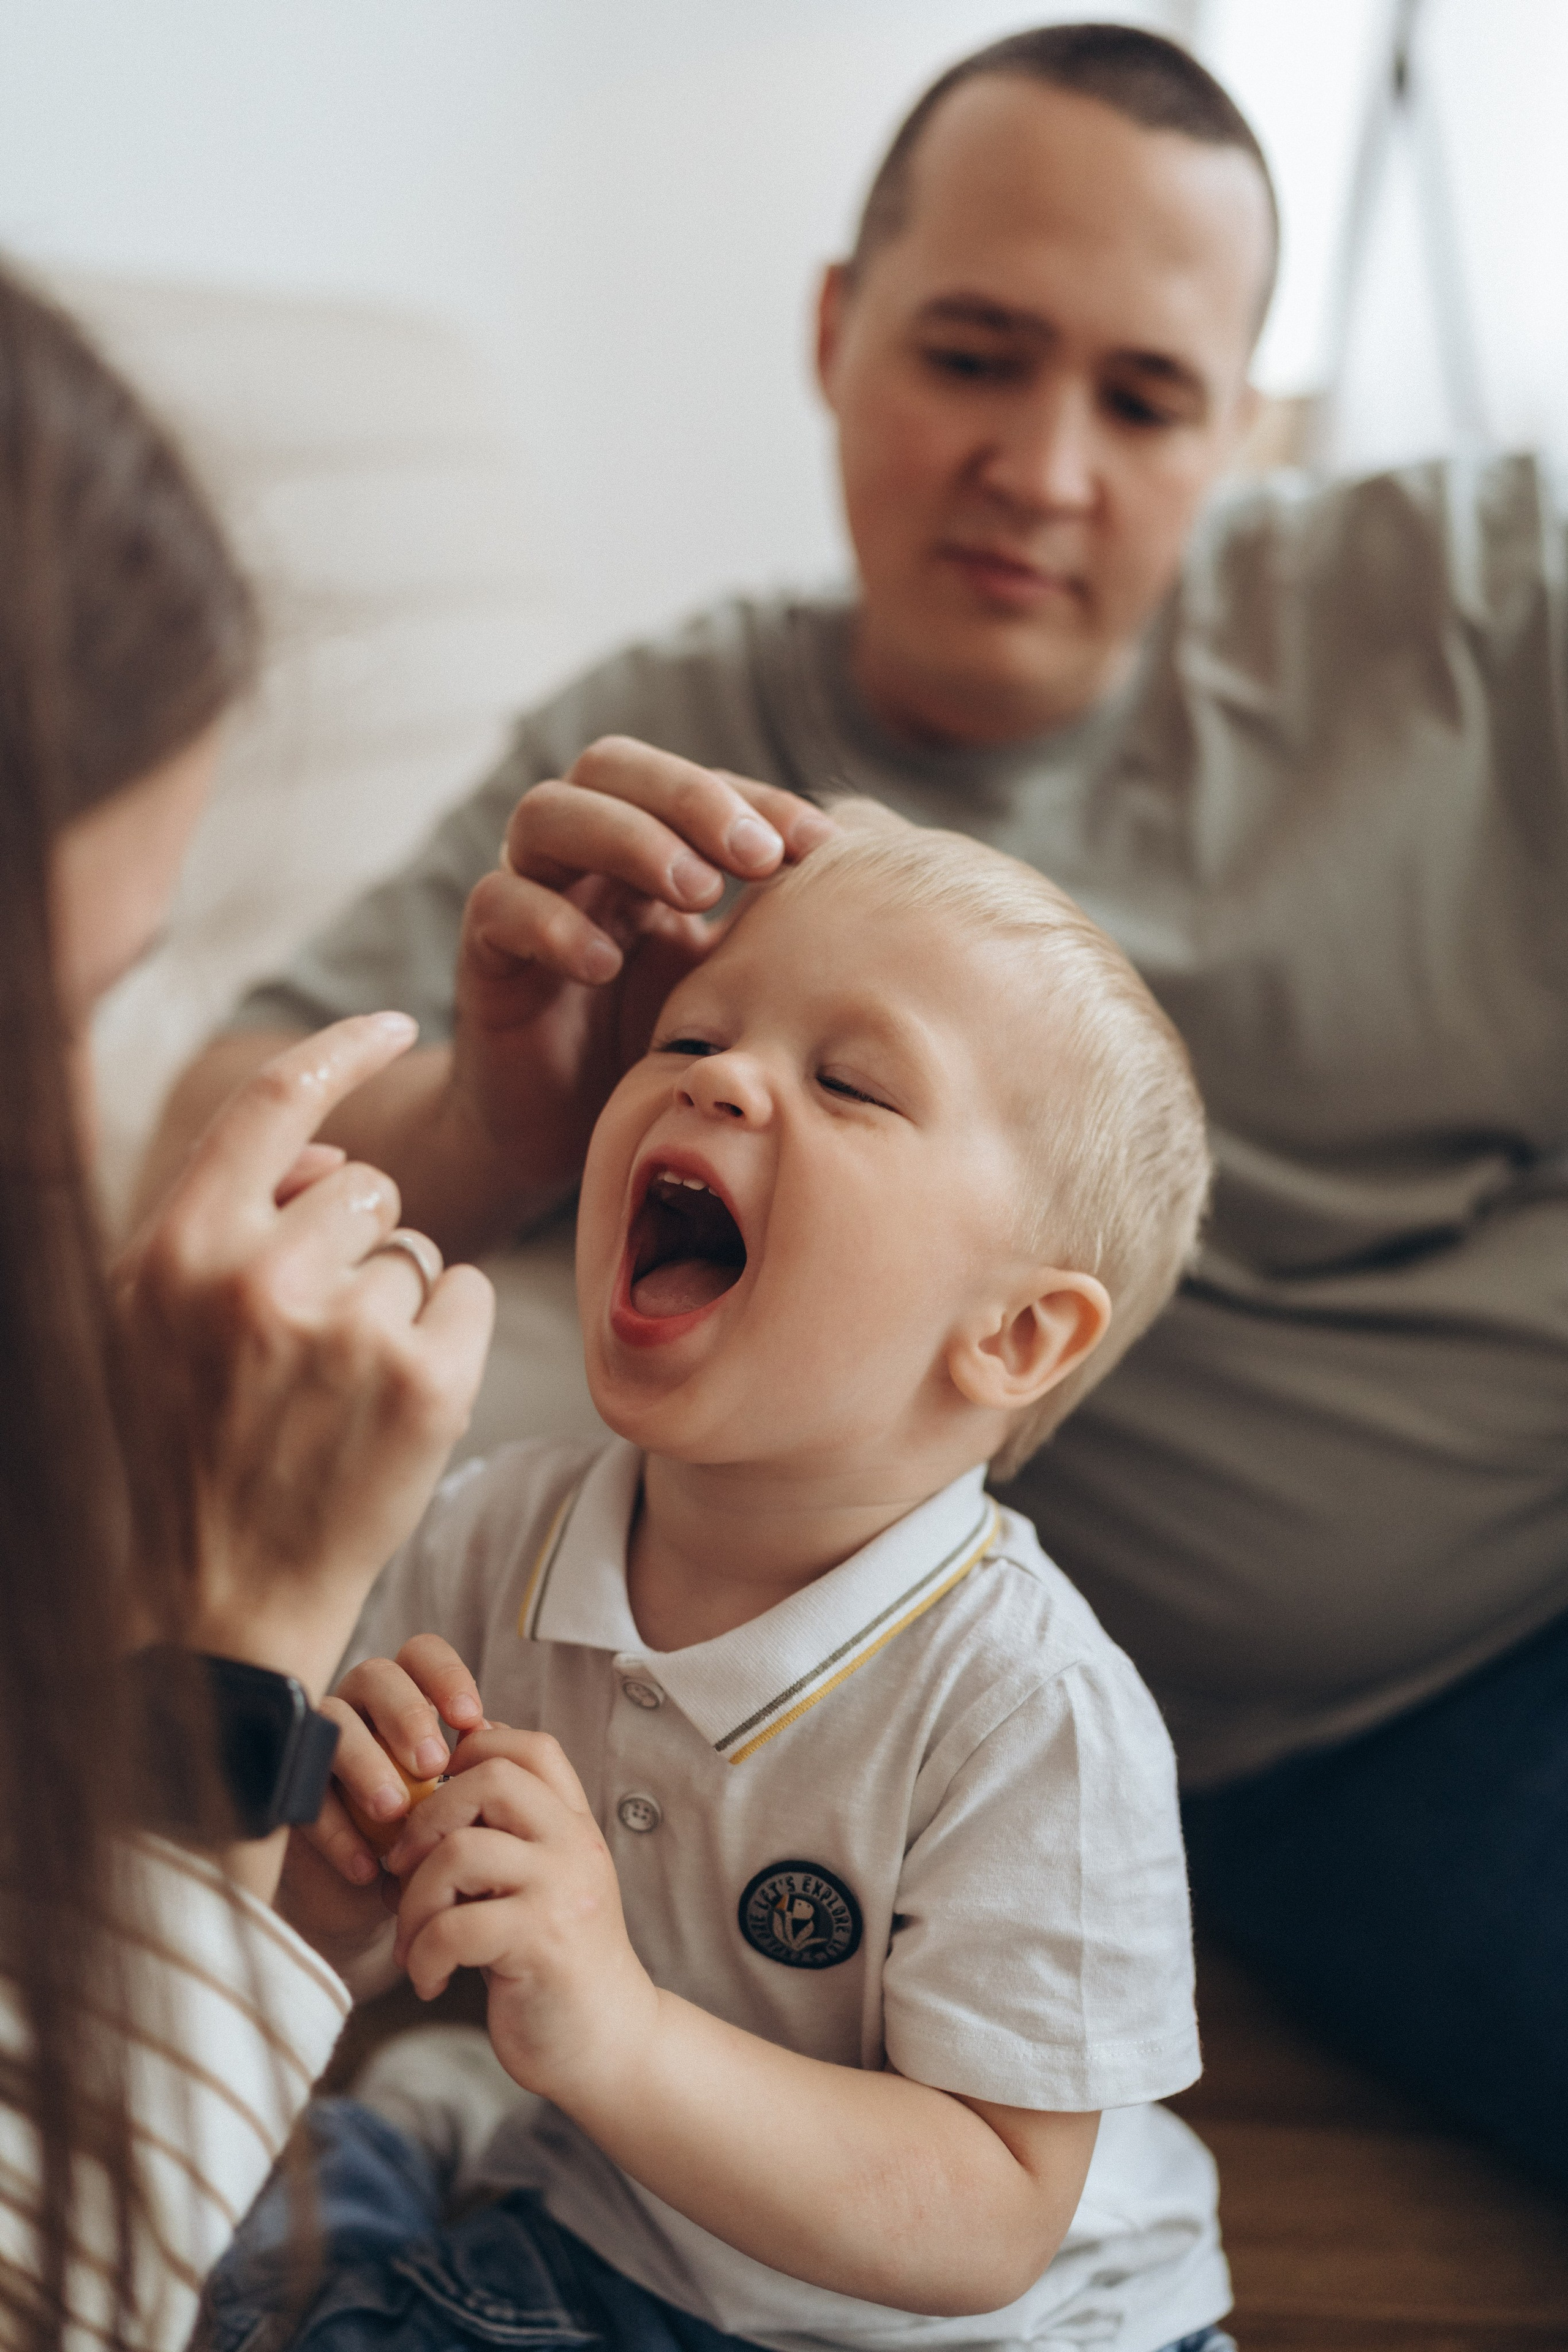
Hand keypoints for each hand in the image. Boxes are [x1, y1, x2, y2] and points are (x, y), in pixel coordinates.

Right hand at [115, 1017, 495, 1699]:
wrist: (213, 1608)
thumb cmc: (177, 1454)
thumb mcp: (152, 1322)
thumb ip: (224, 1220)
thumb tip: (328, 1156)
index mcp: (179, 1249)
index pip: (273, 1103)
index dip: (342, 1048)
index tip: (396, 1019)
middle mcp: (260, 1278)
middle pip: (366, 1189)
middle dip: (355, 1241)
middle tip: (312, 1335)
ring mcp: (349, 1332)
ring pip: (416, 1249)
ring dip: (393, 1299)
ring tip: (336, 1386)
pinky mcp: (425, 1385)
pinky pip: (466, 1292)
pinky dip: (446, 1330)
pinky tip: (395, 1396)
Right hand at [277, 1634, 484, 1964]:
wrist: (374, 1896)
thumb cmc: (426, 1833)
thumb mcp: (457, 1798)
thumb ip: (475, 1763)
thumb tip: (495, 1735)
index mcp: (405, 1694)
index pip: (420, 1654)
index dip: (445, 1675)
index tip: (470, 1720)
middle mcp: (358, 1705)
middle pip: (375, 1675)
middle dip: (406, 1714)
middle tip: (432, 1763)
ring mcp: (317, 1741)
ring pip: (331, 1721)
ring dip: (365, 1764)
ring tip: (394, 1811)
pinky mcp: (286, 1789)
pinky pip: (302, 1793)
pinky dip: (337, 1832)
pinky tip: (367, 1866)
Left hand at [387, 1723, 655, 2102]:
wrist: (607, 2043)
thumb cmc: (555, 1963)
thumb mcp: (542, 1882)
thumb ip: (506, 1836)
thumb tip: (439, 1779)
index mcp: (573, 1825)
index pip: (529, 1747)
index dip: (472, 1751)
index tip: (435, 1803)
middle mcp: (574, 1846)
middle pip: (488, 1780)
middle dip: (424, 1820)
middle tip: (402, 1870)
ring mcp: (562, 1890)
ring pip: (460, 1852)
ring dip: (413, 1901)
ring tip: (411, 1942)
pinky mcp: (541, 1944)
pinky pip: (453, 1927)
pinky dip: (422, 1956)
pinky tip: (429, 1979)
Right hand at [443, 739, 835, 1214]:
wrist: (564, 1137)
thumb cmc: (655, 1055)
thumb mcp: (730, 991)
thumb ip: (777, 943)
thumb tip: (887, 912)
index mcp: (646, 850)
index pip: (699, 784)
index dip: (761, 801)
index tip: (825, 847)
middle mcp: (582, 857)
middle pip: (612, 766)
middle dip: (690, 798)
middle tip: (756, 856)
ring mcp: (527, 894)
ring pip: (548, 814)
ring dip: (627, 839)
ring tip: (695, 892)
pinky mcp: (484, 954)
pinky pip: (500, 905)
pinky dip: (553, 923)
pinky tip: (605, 964)